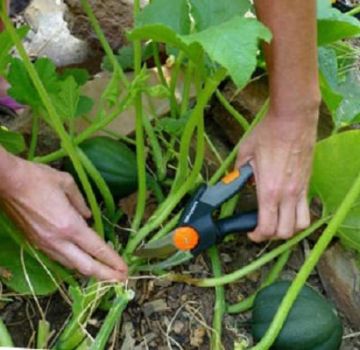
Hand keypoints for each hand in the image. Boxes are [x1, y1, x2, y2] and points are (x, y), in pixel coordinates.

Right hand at [0, 152, 127, 280]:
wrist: (6, 182)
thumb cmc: (37, 178)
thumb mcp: (66, 183)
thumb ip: (81, 202)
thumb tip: (88, 216)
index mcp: (69, 225)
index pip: (96, 249)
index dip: (112, 261)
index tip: (125, 269)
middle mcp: (58, 241)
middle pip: (85, 266)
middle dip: (106, 276)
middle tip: (121, 280)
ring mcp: (45, 244)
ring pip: (71, 265)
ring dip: (89, 271)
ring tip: (105, 273)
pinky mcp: (35, 243)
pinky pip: (59, 259)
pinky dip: (74, 263)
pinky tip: (81, 261)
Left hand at [236, 107, 317, 241]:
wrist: (293, 119)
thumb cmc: (268, 134)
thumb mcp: (245, 153)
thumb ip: (240, 173)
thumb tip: (238, 181)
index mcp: (269, 191)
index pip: (267, 227)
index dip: (257, 236)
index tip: (250, 233)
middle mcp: (288, 195)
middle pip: (286, 232)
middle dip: (272, 236)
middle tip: (261, 228)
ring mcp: (301, 189)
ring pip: (302, 224)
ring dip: (289, 228)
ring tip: (277, 221)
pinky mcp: (308, 182)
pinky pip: (306, 208)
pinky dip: (298, 215)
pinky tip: (287, 206)